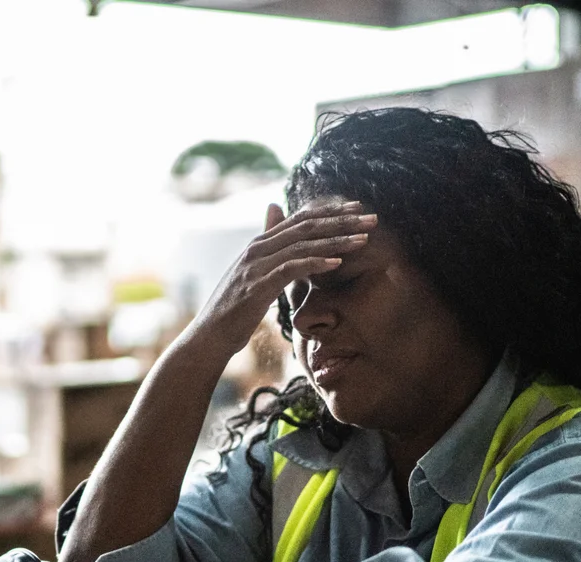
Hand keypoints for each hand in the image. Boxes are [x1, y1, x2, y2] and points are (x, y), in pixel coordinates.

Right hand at [182, 201, 376, 362]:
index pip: (300, 218)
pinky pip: (291, 269)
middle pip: (306, 226)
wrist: (210, 335)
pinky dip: (315, 263)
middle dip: (341, 220)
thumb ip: (270, 250)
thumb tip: (276, 218)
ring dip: (336, 240)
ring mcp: (256, 266)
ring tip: (363, 239)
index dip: (331, 211)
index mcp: (260, 243)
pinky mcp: (258, 286)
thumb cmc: (234, 309)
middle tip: (371, 217)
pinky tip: (337, 263)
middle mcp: (258, 248)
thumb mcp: (254, 275)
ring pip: (302, 244)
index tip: (358, 208)